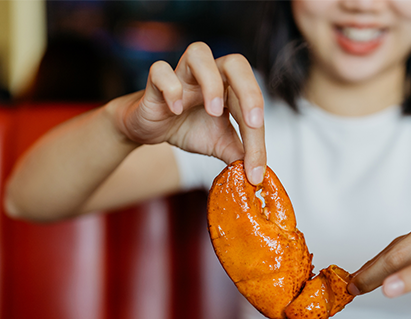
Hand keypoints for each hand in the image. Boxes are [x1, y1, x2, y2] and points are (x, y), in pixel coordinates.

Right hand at [111, 42, 265, 183]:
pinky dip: (170, 88)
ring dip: (210, 82)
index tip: (256, 167)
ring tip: (213, 111)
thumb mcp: (219, 144)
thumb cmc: (189, 128)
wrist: (152, 129)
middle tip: (252, 122)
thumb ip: (239, 154)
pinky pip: (161, 70)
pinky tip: (176, 110)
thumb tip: (258, 174)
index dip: (258, 135)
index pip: (252, 103)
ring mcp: (183, 74)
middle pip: (236, 63)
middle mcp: (210, 74)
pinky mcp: (156, 82)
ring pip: (199, 53)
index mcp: (230, 88)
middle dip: (249, 91)